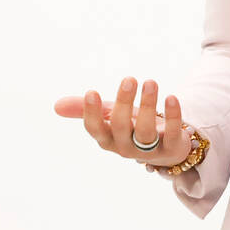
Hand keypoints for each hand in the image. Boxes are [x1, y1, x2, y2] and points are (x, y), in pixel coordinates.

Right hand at [53, 77, 192, 167]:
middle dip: (123, 102)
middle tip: (129, 78)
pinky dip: (172, 116)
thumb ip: (86, 110)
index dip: (92, 113)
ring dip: (147, 105)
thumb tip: (56, 106)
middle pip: (120, 127)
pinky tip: (171, 97)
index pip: (95, 129)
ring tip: (150, 82)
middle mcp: (126, 147)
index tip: (92, 92)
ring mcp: (149, 151)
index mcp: (108, 139)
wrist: (166, 148)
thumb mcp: (111, 117)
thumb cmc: (133, 127)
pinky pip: (172, 133)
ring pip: (145, 131)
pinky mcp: (172, 148)